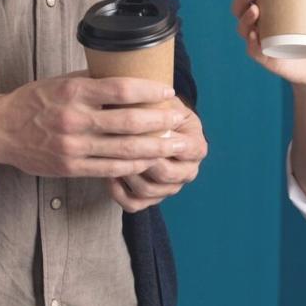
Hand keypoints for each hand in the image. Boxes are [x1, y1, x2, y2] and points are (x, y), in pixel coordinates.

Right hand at [0, 74, 188, 178]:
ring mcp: (74, 147)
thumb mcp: (61, 82)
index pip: (121, 90)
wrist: (3, 130)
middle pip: (129, 123)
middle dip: (160, 121)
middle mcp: (75, 120)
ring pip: (124, 150)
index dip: (149, 92)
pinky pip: (111, 168)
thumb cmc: (34, 102)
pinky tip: (149, 160)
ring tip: (173, 143)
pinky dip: (134, 164)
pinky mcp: (71, 167)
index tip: (167, 91)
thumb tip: (127, 75)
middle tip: (179, 118)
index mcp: (74, 93)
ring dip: (154, 147)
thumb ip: (92, 82)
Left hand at [107, 98, 207, 212]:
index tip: (146, 131)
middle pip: (167, 174)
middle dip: (143, 160)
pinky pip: (134, 204)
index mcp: (197, 147)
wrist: (154, 123)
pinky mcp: (151, 198)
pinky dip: (119, 193)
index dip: (167, 142)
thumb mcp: (163, 102)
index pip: (189, 150)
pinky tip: (108, 175)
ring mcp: (170, 187)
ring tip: (111, 158)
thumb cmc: (157, 108)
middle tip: (121, 145)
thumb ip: (158, 107)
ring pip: (148, 190)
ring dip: (128, 174)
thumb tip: (142, 103)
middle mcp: (188, 171)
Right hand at [232, 0, 305, 90]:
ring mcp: (261, 42)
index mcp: (268, 10)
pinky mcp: (267, 59)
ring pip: (243, 29)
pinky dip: (252, 43)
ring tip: (255, 10)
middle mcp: (259, 25)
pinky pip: (254, 51)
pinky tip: (254, 34)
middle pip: (240, 9)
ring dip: (245, 18)